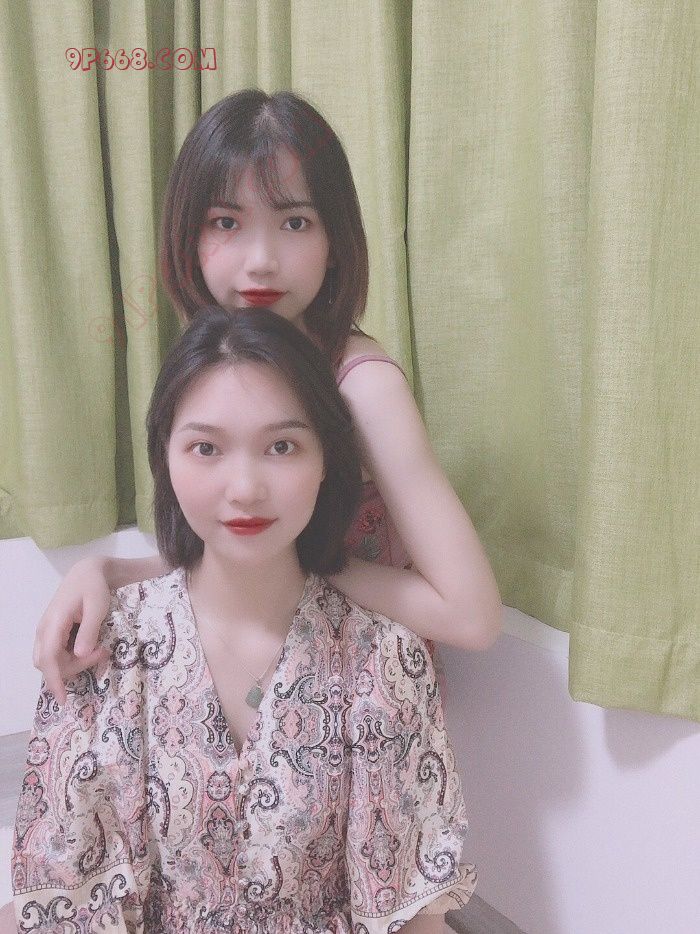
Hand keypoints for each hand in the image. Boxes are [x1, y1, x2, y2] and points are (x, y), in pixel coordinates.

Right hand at [32, 556, 110, 704]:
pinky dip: (72, 657)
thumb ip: (89, 630)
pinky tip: (90, 647)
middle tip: (100, 653)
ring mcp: (47, 632)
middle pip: (48, 664)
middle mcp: (44, 630)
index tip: (63, 699)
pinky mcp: (53, 633)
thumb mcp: (97, 607)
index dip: (55, 680)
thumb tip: (79, 655)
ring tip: (99, 649)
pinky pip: (57, 653)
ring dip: (74, 663)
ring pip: (52, 661)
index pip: (48, 658)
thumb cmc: (94, 587)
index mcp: (53, 623)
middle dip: (72, 669)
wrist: (88, 573)